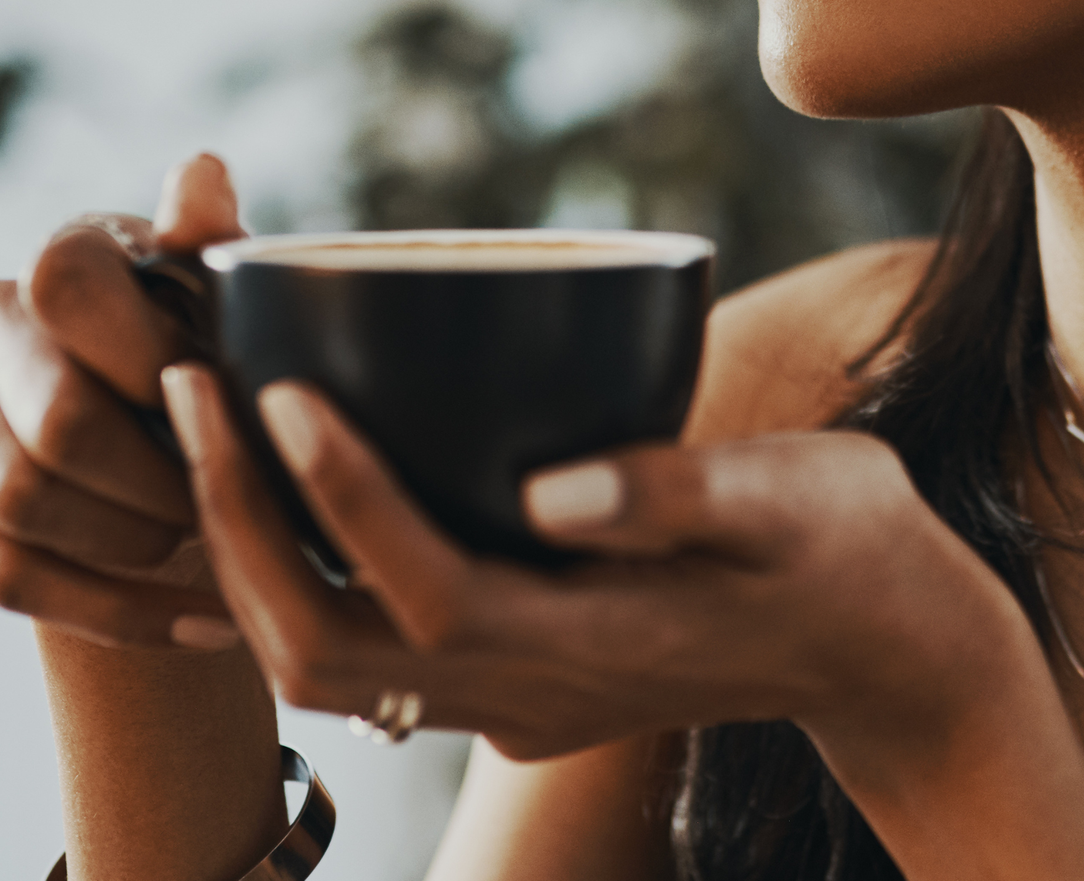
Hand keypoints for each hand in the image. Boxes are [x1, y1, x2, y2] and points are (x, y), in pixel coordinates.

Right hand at [0, 154, 252, 650]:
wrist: (171, 454)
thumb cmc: (220, 365)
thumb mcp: (240, 308)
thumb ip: (216, 247)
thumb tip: (202, 170)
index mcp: (65, 256)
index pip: (69, 294)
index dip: (157, 367)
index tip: (229, 411)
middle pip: (54, 425)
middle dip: (157, 483)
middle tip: (225, 506)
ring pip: (20, 506)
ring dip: (133, 549)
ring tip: (208, 553)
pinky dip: (108, 611)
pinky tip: (199, 622)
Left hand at [159, 366, 1049, 764]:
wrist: (891, 653)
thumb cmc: (854, 552)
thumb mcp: (797, 502)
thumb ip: (678, 495)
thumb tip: (550, 486)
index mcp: (591, 646)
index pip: (421, 587)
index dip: (335, 494)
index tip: (275, 385)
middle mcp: (529, 690)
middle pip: (325, 648)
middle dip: (236, 524)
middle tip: (191, 384)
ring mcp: (514, 698)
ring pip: (325, 663)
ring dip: (244, 551)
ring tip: (203, 418)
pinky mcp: (513, 677)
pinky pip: (362, 650)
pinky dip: (289, 574)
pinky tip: (264, 488)